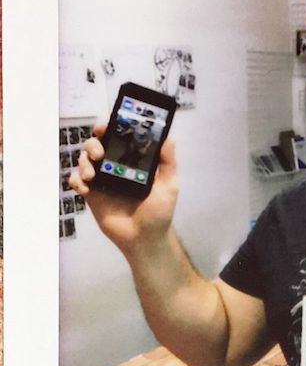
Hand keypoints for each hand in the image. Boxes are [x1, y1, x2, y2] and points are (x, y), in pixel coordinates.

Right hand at [69, 123, 178, 252]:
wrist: (144, 239)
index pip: (117, 137)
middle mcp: (114, 166)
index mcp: (132, 160)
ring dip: (83, 163)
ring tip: (91, 176)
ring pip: (84, 160)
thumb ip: (167, 161)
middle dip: (93, 144)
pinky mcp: (92, 194)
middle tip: (99, 154)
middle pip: (96, 145)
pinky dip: (76, 180)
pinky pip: (77, 181)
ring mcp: (102, 180)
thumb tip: (168, 136)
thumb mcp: (169, 185)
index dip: (109, 128)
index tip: (105, 126)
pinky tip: (84, 188)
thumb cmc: (159, 211)